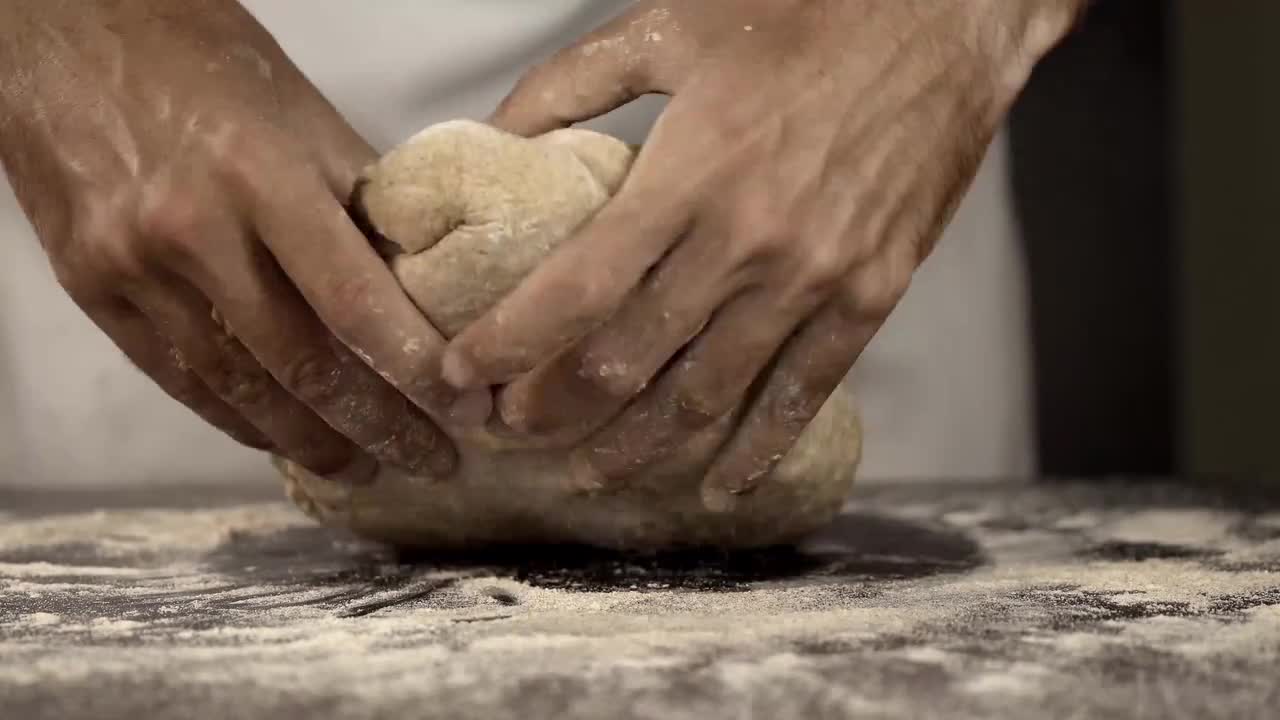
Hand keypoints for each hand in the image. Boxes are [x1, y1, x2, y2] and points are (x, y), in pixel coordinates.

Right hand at [0, 0, 488, 481]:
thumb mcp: (302, 112)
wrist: (58, 30)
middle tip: (432, 461)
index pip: (353, 301)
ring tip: (366, 467)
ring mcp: (133, 269)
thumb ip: (362, 200)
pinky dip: (239, 419)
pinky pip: (178, 377)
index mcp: (260, 177)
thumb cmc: (200, 57)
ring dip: (310, 440)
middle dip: (377, 425)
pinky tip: (285, 441)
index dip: (414, 368)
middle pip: (301, 362)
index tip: (463, 410)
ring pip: (237, 386)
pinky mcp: (91, 290)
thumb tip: (423, 281)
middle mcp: (192, 233)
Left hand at [441, 0, 1085, 505]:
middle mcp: (749, 241)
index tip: (464, 375)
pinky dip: (758, 450)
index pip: (578, 288)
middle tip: (512, 431)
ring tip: (588, 475)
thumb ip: (574, 82)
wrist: (946, 12)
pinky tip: (719, 488)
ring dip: (639, 448)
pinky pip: (805, 393)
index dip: (510, 344)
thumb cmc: (806, 8)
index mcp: (691, 171)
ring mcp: (815, 277)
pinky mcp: (871, 294)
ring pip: (708, 395)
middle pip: (630, 360)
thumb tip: (497, 132)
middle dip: (556, 409)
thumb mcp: (673, 24)